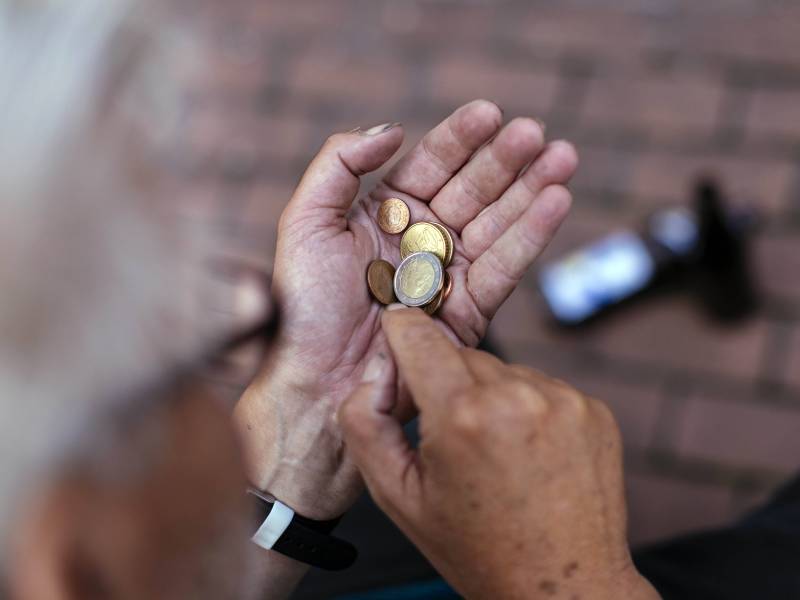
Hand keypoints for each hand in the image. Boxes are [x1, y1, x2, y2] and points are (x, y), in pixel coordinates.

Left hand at [234, 101, 577, 517]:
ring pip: (498, 223)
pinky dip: (532, 234)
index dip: (461, 139)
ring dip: (532, 189)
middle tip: (534, 133)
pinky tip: (556, 201)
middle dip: (506, 160)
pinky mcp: (471, 310)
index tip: (490, 112)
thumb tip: (393, 129)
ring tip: (563, 157)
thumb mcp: (305, 221)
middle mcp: (423, 239)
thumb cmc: (303, 305)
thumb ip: (339, 163)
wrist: (317, 379)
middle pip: (473, 189)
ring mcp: (449, 273)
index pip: (431, 164)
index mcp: (386, 213)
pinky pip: (505, 266)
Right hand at [338, 308, 660, 599]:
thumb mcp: (398, 498)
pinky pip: (541, 386)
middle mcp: (518, 397)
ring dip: (489, 395)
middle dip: (446, 382)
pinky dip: (527, 407)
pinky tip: (527, 452)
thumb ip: (366, 427)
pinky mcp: (593, 408)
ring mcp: (563, 400)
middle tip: (448, 433)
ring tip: (494, 452)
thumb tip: (371, 379)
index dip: (401, 332)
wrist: (563, 587)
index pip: (419, 336)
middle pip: (460, 356)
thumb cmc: (479, 549)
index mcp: (462, 416)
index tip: (397, 329)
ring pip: (503, 370)